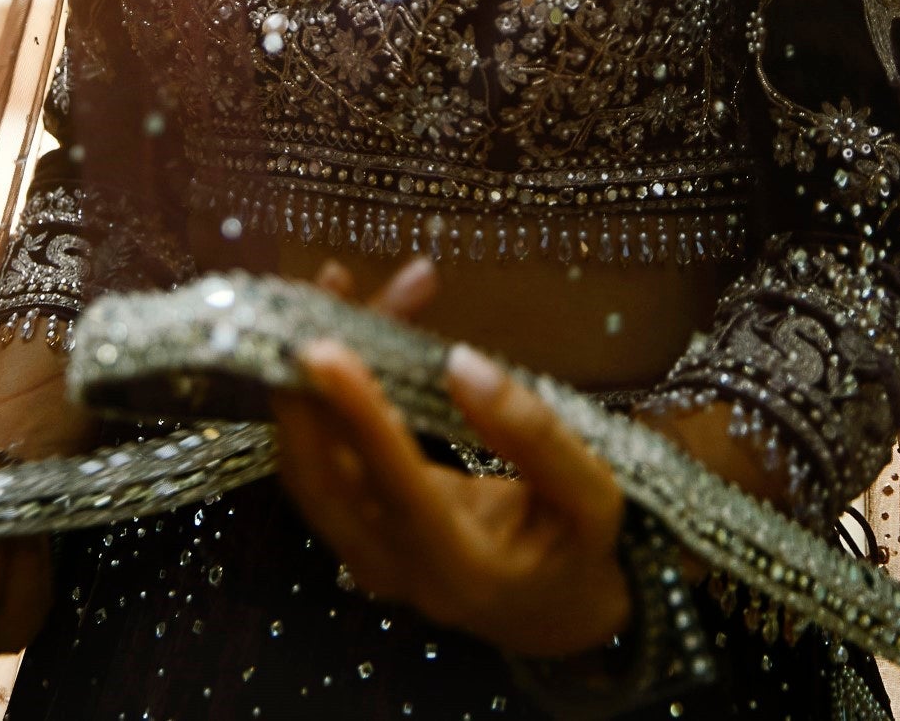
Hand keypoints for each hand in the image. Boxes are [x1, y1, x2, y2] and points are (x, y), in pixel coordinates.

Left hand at [274, 259, 630, 660]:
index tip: (325, 346)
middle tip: (322, 291)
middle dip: (307, 381)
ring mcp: (365, 557)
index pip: (395, 484)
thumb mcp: (592, 495)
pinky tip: (349, 324)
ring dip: (313, 373)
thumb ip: (536, 434)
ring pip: (311, 462)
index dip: (357, 414)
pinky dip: (321, 392)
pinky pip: (321, 460)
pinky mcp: (354, 535)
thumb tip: (463, 363)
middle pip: (321, 478)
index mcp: (463, 565)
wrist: (555, 615)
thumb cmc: (580, 548)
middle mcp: (397, 569)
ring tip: (337, 285)